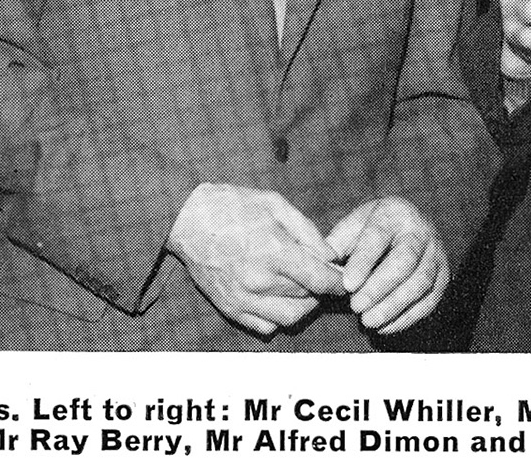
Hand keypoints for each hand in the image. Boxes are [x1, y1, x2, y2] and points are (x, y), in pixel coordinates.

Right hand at [168, 184, 344, 336]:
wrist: (187, 220)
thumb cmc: (233, 206)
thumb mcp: (275, 204)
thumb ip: (307, 232)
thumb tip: (330, 256)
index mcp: (274, 252)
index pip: (320, 280)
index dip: (338, 282)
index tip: (343, 279)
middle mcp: (260, 280)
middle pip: (308, 299)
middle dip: (320, 290)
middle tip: (319, 277)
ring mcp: (244, 298)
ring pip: (291, 317)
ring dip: (303, 306)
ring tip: (301, 289)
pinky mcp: (231, 308)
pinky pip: (266, 326)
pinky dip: (279, 317)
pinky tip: (278, 298)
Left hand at [326, 197, 447, 334]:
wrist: (408, 227)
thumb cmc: (371, 230)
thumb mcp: (353, 226)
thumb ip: (335, 245)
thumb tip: (320, 267)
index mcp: (394, 212)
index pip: (379, 235)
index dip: (363, 261)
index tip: (347, 285)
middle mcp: (421, 230)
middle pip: (404, 260)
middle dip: (379, 287)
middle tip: (355, 307)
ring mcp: (436, 254)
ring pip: (420, 283)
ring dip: (393, 306)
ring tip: (367, 321)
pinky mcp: (444, 277)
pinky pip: (429, 300)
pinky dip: (407, 317)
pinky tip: (385, 327)